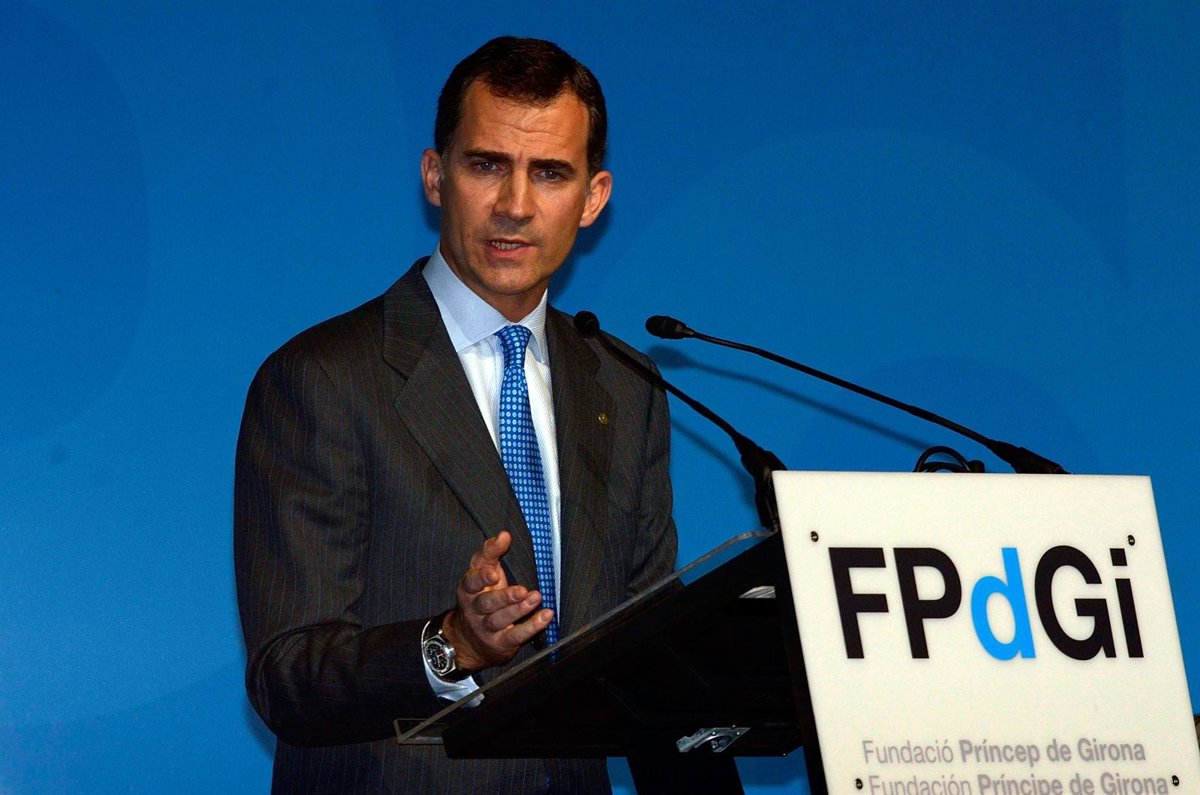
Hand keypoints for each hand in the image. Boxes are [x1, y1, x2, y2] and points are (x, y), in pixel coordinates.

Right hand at [441, 531, 552, 671]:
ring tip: (536, 597)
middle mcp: (475, 609)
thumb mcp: (482, 573)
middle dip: (504, 597)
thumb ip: (490, 552)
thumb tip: (504, 534)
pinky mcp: (500, 643)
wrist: (469, 640)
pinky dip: (532, 626)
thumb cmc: (481, 597)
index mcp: (469, 590)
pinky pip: (516, 635)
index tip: (493, 573)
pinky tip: (545, 616)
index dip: (481, 578)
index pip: (471, 582)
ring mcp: (486, 628)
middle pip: (487, 603)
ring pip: (500, 619)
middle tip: (522, 590)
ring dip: (519, 610)